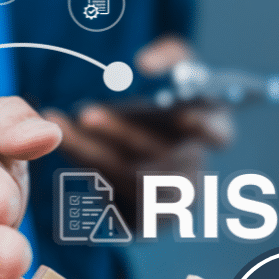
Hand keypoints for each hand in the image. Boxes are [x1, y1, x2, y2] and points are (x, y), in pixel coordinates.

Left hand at [43, 37, 234, 211]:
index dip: (206, 128)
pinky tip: (62, 144)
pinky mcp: (140, 224)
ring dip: (90, 152)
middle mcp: (196, 173)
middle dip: (122, 135)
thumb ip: (170, 55)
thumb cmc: (165, 102)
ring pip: (127, 179)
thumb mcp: (177, 68)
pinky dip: (84, 170)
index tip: (183, 114)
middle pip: (162, 160)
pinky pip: (109, 200)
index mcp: (213, 135)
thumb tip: (145, 63)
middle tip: (87, 113)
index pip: (220, 135)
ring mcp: (169, 204)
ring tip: (59, 125)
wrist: (139, 145)